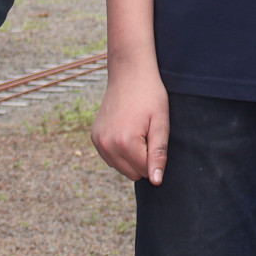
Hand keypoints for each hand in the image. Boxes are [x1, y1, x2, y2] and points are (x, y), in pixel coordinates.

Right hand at [91, 61, 169, 184]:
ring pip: (122, 168)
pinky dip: (120, 151)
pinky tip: (126, 131)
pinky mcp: (94, 138)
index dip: (155, 156)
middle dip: (143, 159)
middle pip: (133, 173)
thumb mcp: (161, 123)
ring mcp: (98, 142)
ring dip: (131, 156)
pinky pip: (111, 158)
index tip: (155, 135)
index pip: (146, 171)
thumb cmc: (150, 96)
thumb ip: (158, 154)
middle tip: (147, 133)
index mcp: (126, 143)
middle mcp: (107, 145)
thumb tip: (155, 181)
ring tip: (136, 130)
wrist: (129, 73)